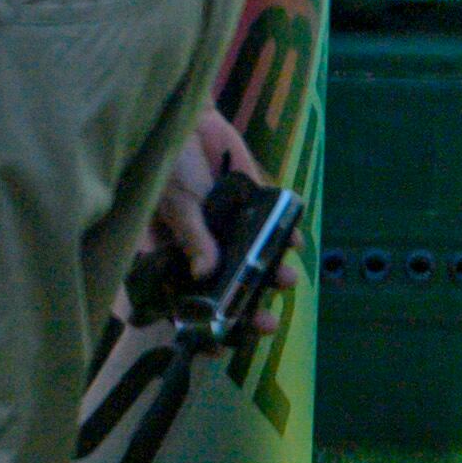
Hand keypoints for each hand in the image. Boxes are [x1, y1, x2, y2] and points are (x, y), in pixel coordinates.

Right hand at [143, 105, 302, 336]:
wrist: (188, 115)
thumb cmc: (166, 162)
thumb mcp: (174, 201)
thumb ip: (192, 236)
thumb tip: (207, 275)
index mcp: (170, 255)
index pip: (183, 302)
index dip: (200, 326)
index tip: (220, 347)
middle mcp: (200, 247)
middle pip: (225, 289)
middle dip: (247, 308)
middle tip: (266, 324)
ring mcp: (227, 227)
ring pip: (252, 262)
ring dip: (270, 275)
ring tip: (286, 280)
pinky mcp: (252, 204)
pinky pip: (273, 227)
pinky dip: (287, 236)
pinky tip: (295, 243)